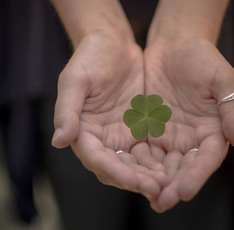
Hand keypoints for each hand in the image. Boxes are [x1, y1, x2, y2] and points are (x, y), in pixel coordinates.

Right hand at [53, 31, 168, 198]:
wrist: (113, 43)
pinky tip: (175, 168)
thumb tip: (58, 142)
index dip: (115, 171)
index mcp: (82, 130)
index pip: (96, 159)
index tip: (134, 181)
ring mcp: (121, 135)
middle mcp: (101, 139)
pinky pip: (149, 151)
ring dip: (149, 177)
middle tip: (157, 189)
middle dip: (136, 180)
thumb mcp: (75, 79)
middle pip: (117, 168)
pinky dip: (159, 162)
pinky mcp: (139, 129)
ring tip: (169, 184)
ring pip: (134, 165)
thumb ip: (67, 110)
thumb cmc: (90, 57)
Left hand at [143, 37, 233, 211]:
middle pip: (184, 168)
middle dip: (174, 186)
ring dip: (155, 182)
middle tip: (162, 202)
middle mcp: (193, 138)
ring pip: (163, 165)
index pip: (207, 158)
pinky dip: (139, 165)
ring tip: (146, 196)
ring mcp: (171, 136)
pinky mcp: (150, 130)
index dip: (197, 176)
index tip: (185, 191)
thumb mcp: (222, 78)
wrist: (175, 43)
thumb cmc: (203, 58)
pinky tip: (129, 176)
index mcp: (214, 130)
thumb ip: (231, 109)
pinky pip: (144, 151)